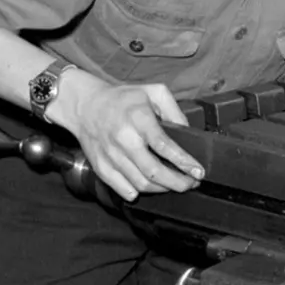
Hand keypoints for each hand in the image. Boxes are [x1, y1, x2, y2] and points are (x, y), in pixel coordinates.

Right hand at [52, 71, 204, 199]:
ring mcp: (110, 155)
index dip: (184, 162)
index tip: (199, 172)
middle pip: (153, 171)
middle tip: (191, 183)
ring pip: (140, 184)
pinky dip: (138, 192)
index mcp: (138, 119)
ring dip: (162, 189)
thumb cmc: (122, 99)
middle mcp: (123, 139)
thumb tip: (188, 133)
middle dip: (178, 183)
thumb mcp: (153, 92)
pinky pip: (122, 189)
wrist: (85, 105)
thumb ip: (174, 110)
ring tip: (174, 185)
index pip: (164, 146)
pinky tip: (149, 187)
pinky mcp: (100, 166)